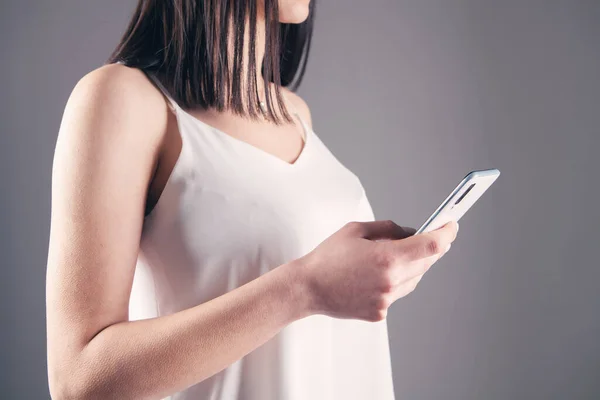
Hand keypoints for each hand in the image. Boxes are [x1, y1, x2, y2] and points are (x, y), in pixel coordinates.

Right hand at [297, 219, 458, 321]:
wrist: (308, 288)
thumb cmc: (328, 257)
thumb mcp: (357, 230)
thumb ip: (388, 228)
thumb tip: (411, 232)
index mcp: (387, 257)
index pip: (431, 245)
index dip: (446, 233)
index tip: (451, 225)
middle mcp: (391, 281)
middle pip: (427, 263)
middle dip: (432, 248)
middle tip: (433, 235)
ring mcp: (386, 300)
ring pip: (415, 280)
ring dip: (414, 266)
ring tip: (399, 255)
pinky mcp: (379, 312)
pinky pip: (398, 293)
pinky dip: (396, 282)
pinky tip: (379, 274)